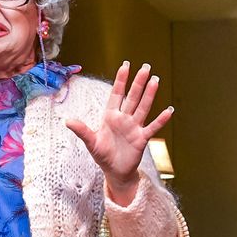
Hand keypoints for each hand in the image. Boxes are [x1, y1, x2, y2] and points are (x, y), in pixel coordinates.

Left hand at [64, 62, 172, 204]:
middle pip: (132, 97)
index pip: (116, 94)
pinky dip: (160, 120)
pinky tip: (169, 110)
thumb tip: (67, 121)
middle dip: (138, 82)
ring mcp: (134, 127)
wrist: (115, 171)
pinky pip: (152, 127)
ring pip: (143, 108)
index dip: (120, 80)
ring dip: (149, 95)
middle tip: (145, 66)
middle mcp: (124, 119)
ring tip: (155, 80)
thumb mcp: (91, 143)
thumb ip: (82, 130)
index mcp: (110, 116)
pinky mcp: (142, 139)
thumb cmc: (103, 155)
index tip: (125, 65)